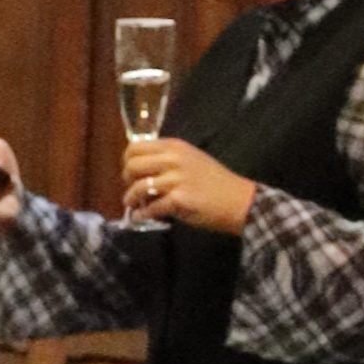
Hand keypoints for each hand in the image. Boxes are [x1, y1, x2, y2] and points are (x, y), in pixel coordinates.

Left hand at [122, 136, 255, 235]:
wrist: (237, 199)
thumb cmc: (212, 181)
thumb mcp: (190, 159)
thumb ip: (166, 159)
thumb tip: (137, 167)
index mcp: (175, 147)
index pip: (136, 147)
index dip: (127, 161)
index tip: (131, 173)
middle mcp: (175, 159)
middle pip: (132, 166)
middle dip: (126, 181)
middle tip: (133, 190)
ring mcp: (177, 179)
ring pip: (138, 187)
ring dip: (131, 200)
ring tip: (136, 206)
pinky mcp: (179, 199)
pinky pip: (150, 208)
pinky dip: (142, 215)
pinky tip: (143, 216)